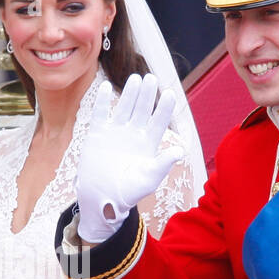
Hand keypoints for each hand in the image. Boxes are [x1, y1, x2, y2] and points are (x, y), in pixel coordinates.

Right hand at [75, 73, 182, 242]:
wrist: (101, 199)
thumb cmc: (128, 193)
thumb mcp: (148, 179)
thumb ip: (163, 164)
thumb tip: (180, 151)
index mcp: (148, 144)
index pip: (159, 121)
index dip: (165, 108)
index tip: (171, 94)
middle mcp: (133, 134)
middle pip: (143, 109)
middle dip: (148, 95)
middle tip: (152, 78)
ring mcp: (115, 132)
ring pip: (124, 107)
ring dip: (129, 94)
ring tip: (136, 79)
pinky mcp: (97, 134)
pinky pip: (100, 114)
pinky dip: (102, 101)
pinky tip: (106, 88)